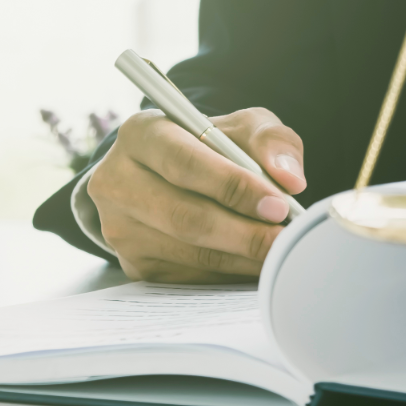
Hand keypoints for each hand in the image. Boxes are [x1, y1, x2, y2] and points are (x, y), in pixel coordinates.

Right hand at [88, 108, 305, 282]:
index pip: (184, 163)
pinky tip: (254, 264)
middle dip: (243, 233)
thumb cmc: (209, 148)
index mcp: (140, 134)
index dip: (233, 186)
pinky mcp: (133, 264)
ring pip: (188, 253)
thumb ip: (270, 141)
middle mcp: (117, 181)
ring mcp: (119, 228)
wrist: (167, 179)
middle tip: (284, 238)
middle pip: (183, 216)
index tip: (278, 205)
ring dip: (242, 258)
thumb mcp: (241, 128)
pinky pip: (188, 277)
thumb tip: (289, 179)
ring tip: (280, 253)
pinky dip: (228, 274)